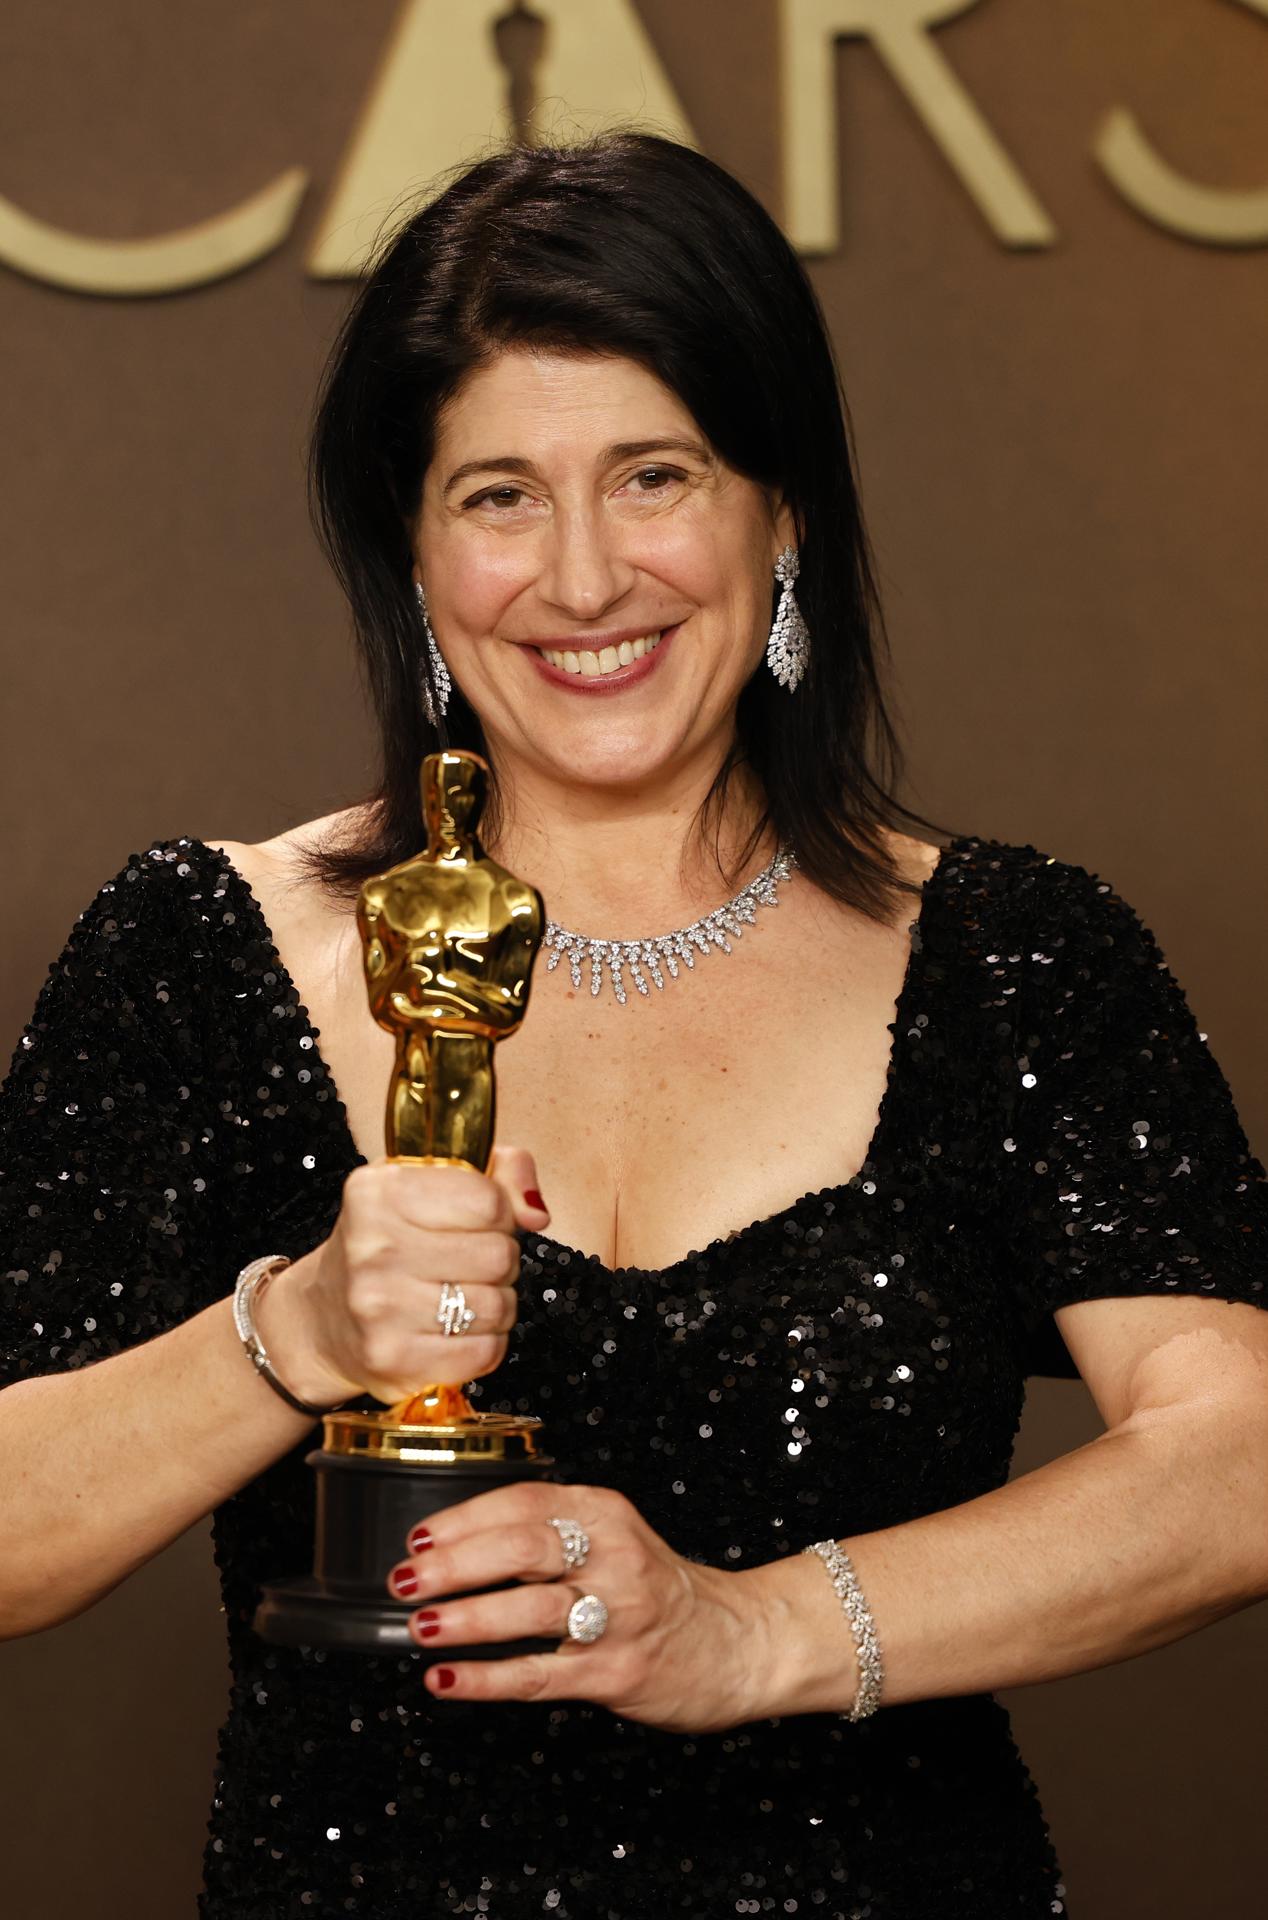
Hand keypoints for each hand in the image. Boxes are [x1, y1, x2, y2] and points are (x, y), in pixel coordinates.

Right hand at [256, 1146, 548, 1406]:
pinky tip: (456, 1332)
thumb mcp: (428, 1186)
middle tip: (471, 1265)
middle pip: (499, 1255)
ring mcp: (379, 1307)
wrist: (321, 1319)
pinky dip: (484, 1344)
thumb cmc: (388, 1245)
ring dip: (495, 1305)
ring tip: (462, 1298)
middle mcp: (373, 1246)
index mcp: (380, 1191)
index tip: (478, 1222)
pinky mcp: (393, 1358)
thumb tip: (536, 1213)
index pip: (488, 1200)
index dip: (499, 1213)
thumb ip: (499, 1174)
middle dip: (499, 1261)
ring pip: (497, 1306)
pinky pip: (485, 1352)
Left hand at [384, 1481, 783, 1733]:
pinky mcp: (617, 1671)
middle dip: (454, 1564)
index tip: (418, 1537)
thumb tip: (455, 1545)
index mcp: (606, 1513)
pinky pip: (539, 1674)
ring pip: (530, 1610)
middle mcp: (614, 1555)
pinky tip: (447, 1681)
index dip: (464, 1518)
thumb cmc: (659, 1590)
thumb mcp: (614, 1537)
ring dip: (465, 1619)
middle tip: (406, 1580)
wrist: (738, 1642)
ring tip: (419, 1628)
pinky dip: (487, 1678)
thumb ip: (551, 1532)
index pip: (524, 1501)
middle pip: (523, 1548)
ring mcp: (619, 1615)